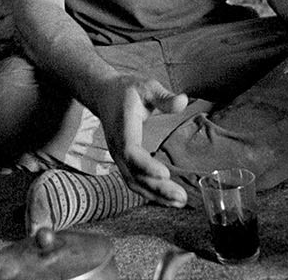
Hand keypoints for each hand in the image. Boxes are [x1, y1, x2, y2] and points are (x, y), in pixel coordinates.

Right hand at [90, 74, 189, 206]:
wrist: (103, 93)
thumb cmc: (127, 89)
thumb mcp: (147, 86)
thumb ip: (164, 97)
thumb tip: (183, 101)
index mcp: (123, 128)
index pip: (131, 152)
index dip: (147, 165)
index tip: (165, 174)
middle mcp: (117, 147)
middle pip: (134, 174)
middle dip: (158, 188)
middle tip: (181, 196)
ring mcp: (118, 156)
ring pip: (134, 182)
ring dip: (155, 195)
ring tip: (179, 202)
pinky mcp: (123, 161)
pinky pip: (134, 181)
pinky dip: (150, 192)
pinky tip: (167, 198)